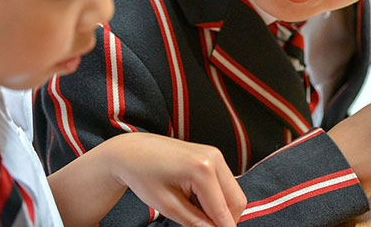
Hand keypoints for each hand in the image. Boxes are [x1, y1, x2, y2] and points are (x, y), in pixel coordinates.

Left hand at [109, 134, 245, 226]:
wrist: (133, 151)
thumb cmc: (143, 175)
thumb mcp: (167, 205)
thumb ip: (195, 222)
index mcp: (202, 169)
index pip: (224, 211)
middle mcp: (214, 158)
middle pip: (237, 202)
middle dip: (224, 220)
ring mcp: (215, 154)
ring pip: (234, 193)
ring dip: (221, 210)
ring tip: (195, 215)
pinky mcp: (213, 156)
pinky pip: (225, 184)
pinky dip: (216, 199)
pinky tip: (197, 203)